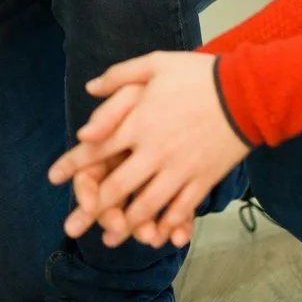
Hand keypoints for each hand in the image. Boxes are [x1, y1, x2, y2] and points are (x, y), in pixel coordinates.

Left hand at [47, 53, 248, 249]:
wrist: (248, 91)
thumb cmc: (199, 75)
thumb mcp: (156, 63)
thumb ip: (119, 76)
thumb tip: (90, 88)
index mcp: (139, 122)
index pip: (97, 148)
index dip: (74, 163)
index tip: (54, 178)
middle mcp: (154, 150)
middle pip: (117, 186)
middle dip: (92, 209)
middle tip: (72, 226)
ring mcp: (179, 169)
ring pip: (146, 204)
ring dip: (125, 224)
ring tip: (109, 238)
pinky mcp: (202, 179)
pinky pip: (180, 208)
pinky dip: (166, 225)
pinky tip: (155, 237)